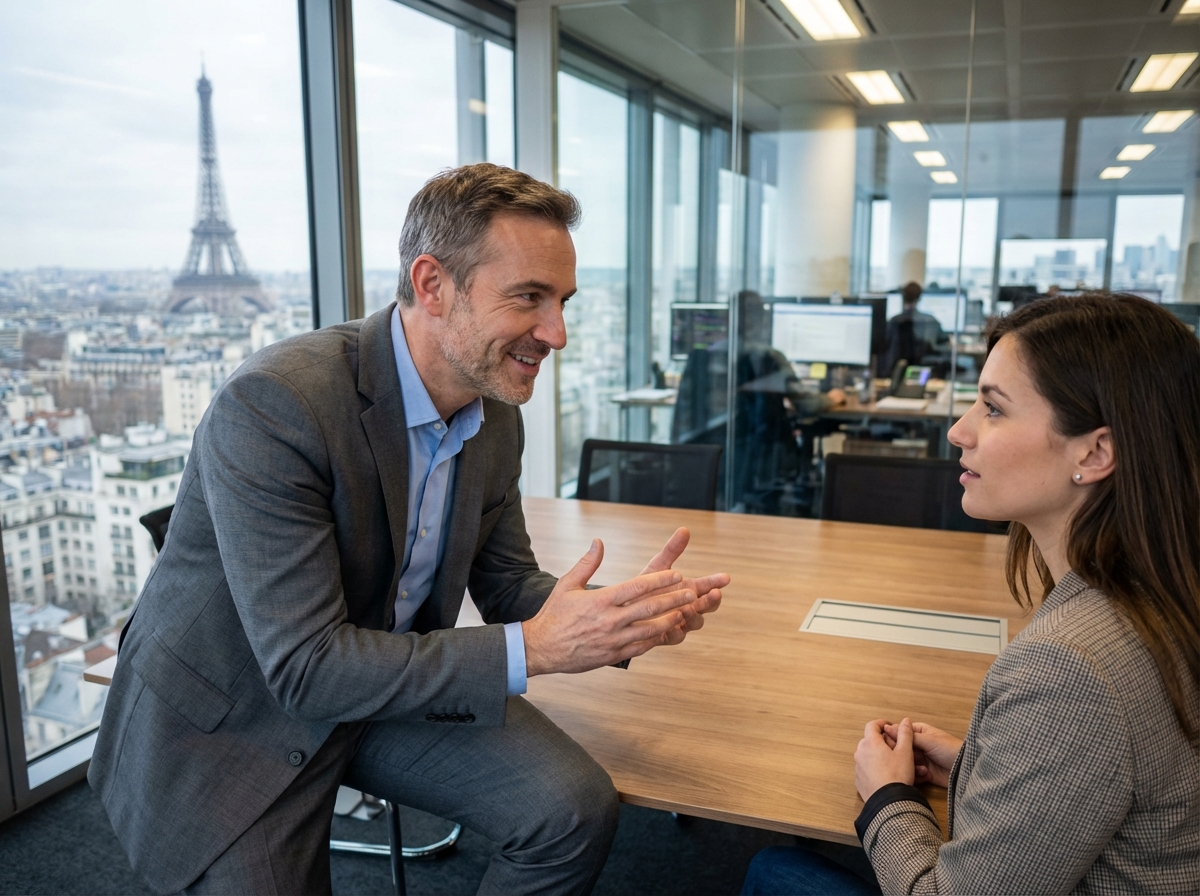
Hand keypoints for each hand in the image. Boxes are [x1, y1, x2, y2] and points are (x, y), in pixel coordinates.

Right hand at [522, 538, 701, 675]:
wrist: (540, 648)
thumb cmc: (554, 614)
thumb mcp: (567, 585)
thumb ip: (587, 563)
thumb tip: (599, 541)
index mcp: (600, 600)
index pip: (637, 587)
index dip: (659, 580)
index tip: (676, 575)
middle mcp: (609, 620)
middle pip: (649, 608)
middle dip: (673, 599)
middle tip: (691, 593)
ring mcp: (612, 640)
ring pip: (649, 630)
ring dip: (670, 620)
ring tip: (685, 612)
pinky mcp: (612, 655)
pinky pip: (640, 647)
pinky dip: (656, 639)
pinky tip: (666, 632)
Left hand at [636, 528, 727, 643]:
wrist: (623, 609)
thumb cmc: (644, 586)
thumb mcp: (658, 566)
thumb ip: (671, 550)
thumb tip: (684, 529)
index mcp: (688, 590)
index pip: (708, 586)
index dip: (716, 582)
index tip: (725, 577)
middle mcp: (687, 606)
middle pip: (707, 606)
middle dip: (712, 600)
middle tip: (715, 593)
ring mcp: (679, 621)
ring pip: (695, 622)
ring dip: (695, 615)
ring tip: (689, 608)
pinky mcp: (665, 635)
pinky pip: (676, 636)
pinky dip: (677, 631)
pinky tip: (674, 624)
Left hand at [854, 718, 914, 801]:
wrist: (889, 802)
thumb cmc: (898, 774)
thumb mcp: (906, 752)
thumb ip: (905, 734)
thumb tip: (905, 720)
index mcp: (870, 742)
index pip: (872, 725)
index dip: (881, 723)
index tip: (890, 726)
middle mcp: (860, 753)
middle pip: (869, 740)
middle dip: (881, 741)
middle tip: (894, 747)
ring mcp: (858, 767)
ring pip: (868, 755)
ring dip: (878, 755)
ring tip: (893, 762)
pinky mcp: (858, 780)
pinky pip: (866, 769)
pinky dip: (874, 768)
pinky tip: (886, 774)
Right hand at [885, 721, 960, 788]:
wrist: (966, 770)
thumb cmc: (950, 749)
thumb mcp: (928, 740)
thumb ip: (907, 736)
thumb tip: (886, 727)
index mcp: (919, 732)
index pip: (899, 733)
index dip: (893, 739)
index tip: (888, 746)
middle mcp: (918, 746)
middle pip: (901, 749)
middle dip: (902, 755)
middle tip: (904, 759)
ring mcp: (921, 760)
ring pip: (905, 763)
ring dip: (911, 766)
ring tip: (921, 768)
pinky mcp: (924, 774)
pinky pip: (913, 774)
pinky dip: (917, 775)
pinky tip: (925, 774)